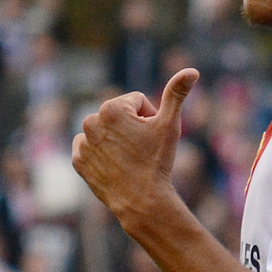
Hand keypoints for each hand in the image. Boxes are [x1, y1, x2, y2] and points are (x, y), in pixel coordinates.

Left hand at [73, 68, 198, 222]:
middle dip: (132, 128)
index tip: (151, 138)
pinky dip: (102, 155)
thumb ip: (176, 93)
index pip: (137, 102)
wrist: (141, 201)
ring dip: (117, 140)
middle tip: (142, 150)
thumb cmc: (157, 161)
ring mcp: (83, 142)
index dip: (150, 118)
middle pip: (120, 116)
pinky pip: (91, 149)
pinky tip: (115, 167)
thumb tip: (192, 71)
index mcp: (112, 107)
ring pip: (106, 132)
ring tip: (129, 159)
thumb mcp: (170, 124)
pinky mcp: (78, 161)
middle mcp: (91, 120)